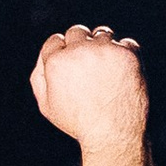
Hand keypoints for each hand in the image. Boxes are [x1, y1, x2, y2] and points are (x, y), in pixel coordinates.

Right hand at [29, 25, 148, 165]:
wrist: (113, 133)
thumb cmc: (78, 122)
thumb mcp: (47, 106)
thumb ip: (39, 77)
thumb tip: (44, 56)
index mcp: (56, 62)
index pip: (55, 40)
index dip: (62, 54)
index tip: (72, 67)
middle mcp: (79, 51)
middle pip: (77, 31)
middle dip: (81, 45)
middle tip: (89, 67)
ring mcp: (105, 50)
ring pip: (102, 33)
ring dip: (103, 47)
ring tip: (106, 71)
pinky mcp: (127, 53)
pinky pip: (125, 43)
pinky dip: (124, 55)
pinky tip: (122, 74)